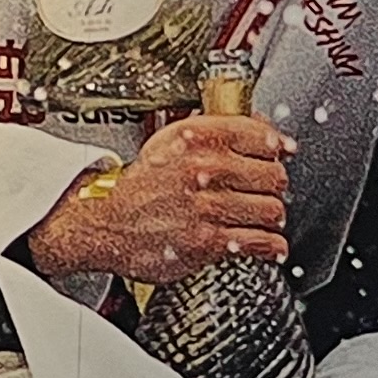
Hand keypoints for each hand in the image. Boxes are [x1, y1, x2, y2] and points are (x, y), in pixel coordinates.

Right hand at [20, 112, 292, 286]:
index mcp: (193, 137)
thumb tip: (272, 133)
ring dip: (269, 216)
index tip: (275, 156)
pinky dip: (269, 246)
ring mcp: (206, 206)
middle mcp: (201, 168)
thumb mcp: (170, 142)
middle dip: (271, 185)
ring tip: (258, 217)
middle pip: (274, 175)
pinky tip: (262, 242)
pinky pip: (262, 242)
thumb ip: (218, 132)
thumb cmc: (138, 187)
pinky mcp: (208, 241)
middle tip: (260, 190)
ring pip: (272, 209)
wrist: (103, 225)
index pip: (262, 135)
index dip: (274, 148)